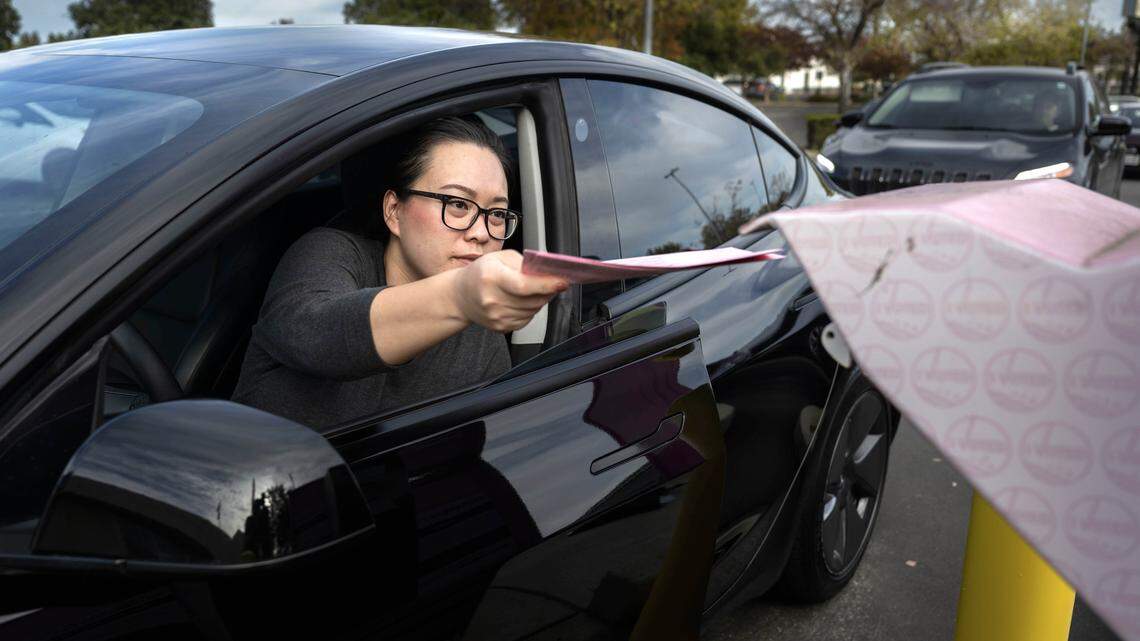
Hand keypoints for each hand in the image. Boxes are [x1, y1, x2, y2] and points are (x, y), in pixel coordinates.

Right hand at [451, 250, 567, 331]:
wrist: (462, 295)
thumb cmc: (482, 272)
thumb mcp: (500, 258)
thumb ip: (524, 264)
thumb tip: (547, 273)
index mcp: (491, 277)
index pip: (523, 285)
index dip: (546, 285)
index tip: (562, 282)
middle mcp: (492, 299)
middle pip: (532, 299)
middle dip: (547, 291)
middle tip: (551, 282)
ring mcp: (496, 316)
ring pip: (533, 310)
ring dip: (539, 299)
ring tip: (530, 289)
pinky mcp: (500, 327)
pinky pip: (527, 319)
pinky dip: (530, 309)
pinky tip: (521, 300)